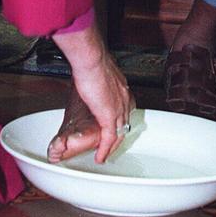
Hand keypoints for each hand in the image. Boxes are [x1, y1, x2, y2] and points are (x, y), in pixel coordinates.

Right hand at [52, 23, 133, 162]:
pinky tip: (99, 157)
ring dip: (111, 146)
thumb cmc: (92, 59)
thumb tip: (90, 74)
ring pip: (118, 134)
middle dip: (117, 136)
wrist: (92, 60)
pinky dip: (104, 150)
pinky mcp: (109, 117)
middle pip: (124, 124)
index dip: (118, 121)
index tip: (112, 127)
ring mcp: (119, 109)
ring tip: (104, 154)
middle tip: (109, 146)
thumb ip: (98, 76)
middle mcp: (124, 99)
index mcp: (122, 88)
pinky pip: (109, 139)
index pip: (125, 109)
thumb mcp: (99, 70)